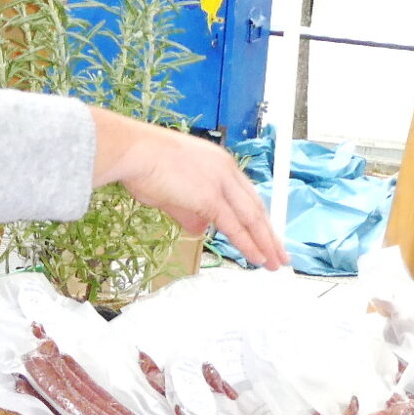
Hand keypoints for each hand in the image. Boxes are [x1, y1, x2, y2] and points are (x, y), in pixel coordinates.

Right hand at [92, 111, 287, 269]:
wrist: (134, 151)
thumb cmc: (143, 164)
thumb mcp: (172, 191)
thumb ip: (190, 211)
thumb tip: (201, 229)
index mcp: (219, 162)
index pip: (246, 194)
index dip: (258, 216)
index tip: (265, 231)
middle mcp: (226, 170)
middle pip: (255, 206)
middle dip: (269, 233)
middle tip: (279, 252)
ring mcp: (220, 183)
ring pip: (251, 218)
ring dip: (265, 243)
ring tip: (274, 262)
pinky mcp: (211, 198)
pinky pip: (235, 227)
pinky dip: (248, 245)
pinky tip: (258, 258)